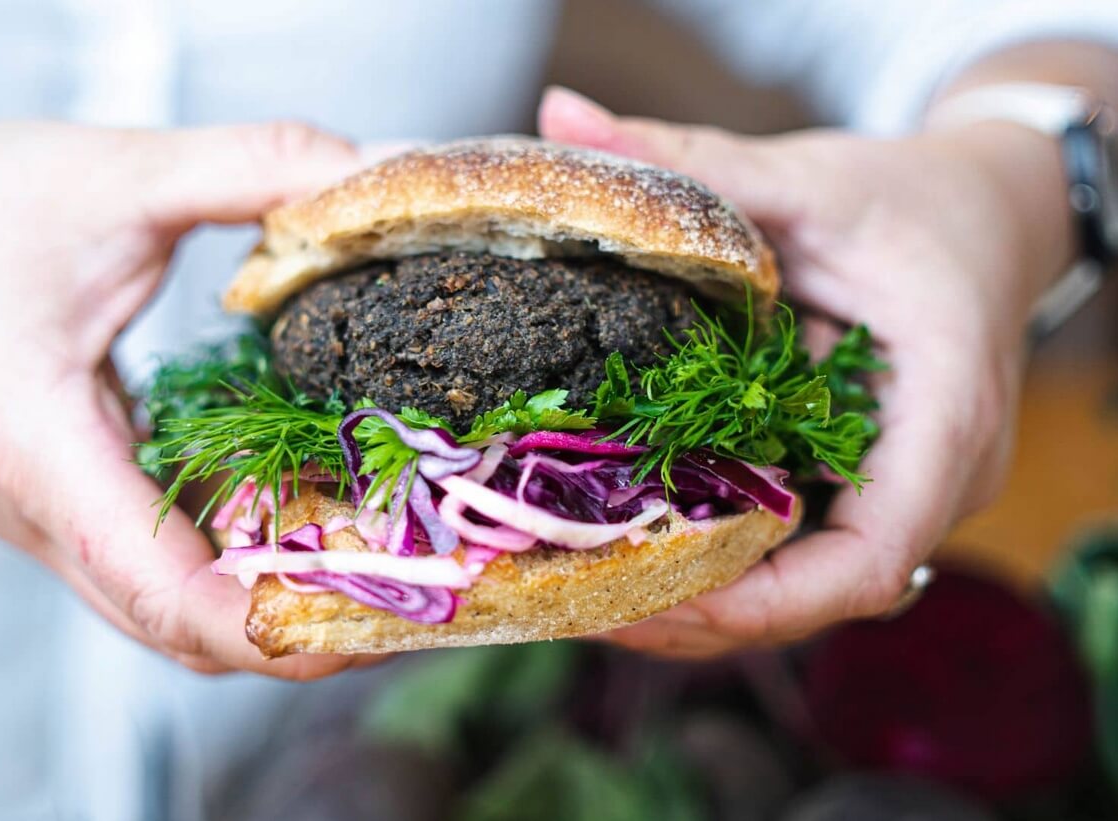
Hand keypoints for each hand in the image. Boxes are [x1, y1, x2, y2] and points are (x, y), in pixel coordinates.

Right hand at [0, 120, 369, 676]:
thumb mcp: (115, 175)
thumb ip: (245, 168)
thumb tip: (367, 177)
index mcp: (41, 450)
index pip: (162, 590)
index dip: (271, 628)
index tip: (374, 624)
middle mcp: (44, 513)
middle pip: (182, 625)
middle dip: (301, 629)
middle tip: (420, 598)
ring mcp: (54, 518)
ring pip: (175, 608)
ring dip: (279, 602)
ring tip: (392, 569)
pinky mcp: (71, 501)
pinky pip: (165, 560)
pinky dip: (244, 559)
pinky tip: (320, 519)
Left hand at [538, 86, 1071, 656]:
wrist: (990, 215)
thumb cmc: (914, 200)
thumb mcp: (810, 178)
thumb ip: (693, 162)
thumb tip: (562, 117)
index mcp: (942, 415)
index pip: (867, 558)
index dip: (763, 599)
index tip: (659, 596)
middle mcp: (935, 479)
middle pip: (821, 594)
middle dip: (707, 613)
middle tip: (585, 597)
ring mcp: (904, 493)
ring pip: (807, 588)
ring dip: (707, 601)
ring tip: (592, 587)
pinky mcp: (871, 487)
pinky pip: (801, 551)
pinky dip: (725, 563)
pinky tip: (636, 547)